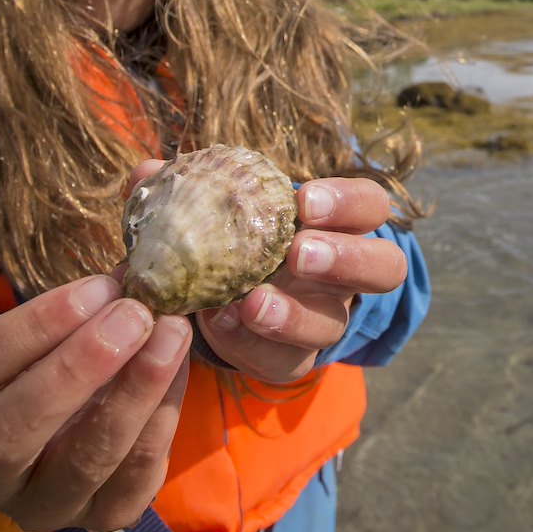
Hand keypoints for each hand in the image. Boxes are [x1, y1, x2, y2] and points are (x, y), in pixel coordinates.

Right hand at [0, 273, 192, 531]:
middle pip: (10, 433)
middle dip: (77, 369)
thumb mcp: (43, 339)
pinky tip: (178, 371)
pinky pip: (133, 480)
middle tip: (134, 315)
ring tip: (171, 335)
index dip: (35, 325)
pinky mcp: (100, 518)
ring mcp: (42, 506)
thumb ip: (76, 313)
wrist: (56, 443)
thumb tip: (133, 274)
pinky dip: (162, 422)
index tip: (99, 287)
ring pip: (83, 462)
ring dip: (134, 393)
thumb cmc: (44, 370)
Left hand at [197, 177, 407, 383]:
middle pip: (384, 266)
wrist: (216, 300)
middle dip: (345, 258)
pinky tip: (220, 322)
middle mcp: (341, 275)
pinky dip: (251, 343)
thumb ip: (185, 188)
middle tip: (298, 253)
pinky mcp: (293, 360)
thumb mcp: (212, 208)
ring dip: (294, 314)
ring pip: (334, 324)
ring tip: (252, 302)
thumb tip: (148, 170)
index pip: (370, 205)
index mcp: (335, 224)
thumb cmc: (226, 237)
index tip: (305, 201)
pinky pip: (287, 360)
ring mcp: (322, 320)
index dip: (348, 202)